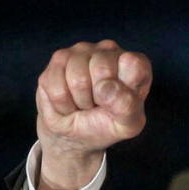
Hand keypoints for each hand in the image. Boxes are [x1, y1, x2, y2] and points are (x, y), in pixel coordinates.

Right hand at [35, 40, 151, 189]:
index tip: (117, 103)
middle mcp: (109, 52)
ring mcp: (81, 53)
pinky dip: (60, 102)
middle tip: (97, 107)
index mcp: (134, 67)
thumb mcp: (127, 124)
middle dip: (97, 98)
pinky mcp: (55, 62)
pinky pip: (54, 83)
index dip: (123, 87)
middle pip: (101, 67)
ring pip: (75, 74)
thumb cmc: (107, 128)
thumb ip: (128, 106)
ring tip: (82, 105)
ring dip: (77, 101)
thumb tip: (106, 87)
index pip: (134, 63)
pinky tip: (67, 103)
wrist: (75, 137)